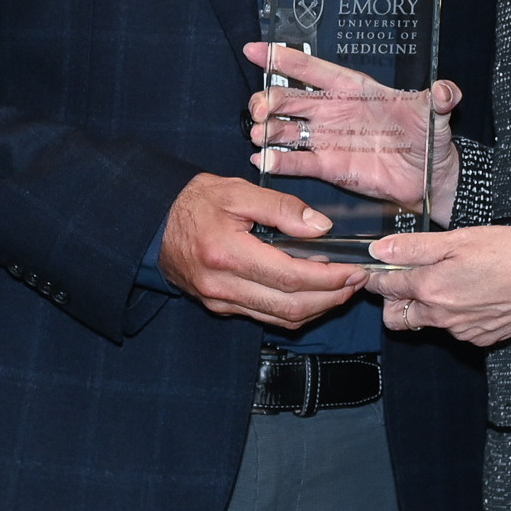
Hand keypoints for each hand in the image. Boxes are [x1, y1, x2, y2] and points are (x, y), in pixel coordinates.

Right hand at [157, 174, 367, 328]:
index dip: (329, 279)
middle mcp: (223, 286)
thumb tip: (321, 227)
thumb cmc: (195, 202)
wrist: (153, 223)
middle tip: (357, 282)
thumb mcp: (237, 190)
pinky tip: (313, 294)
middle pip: (289, 307)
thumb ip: (281, 207)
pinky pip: (265, 317)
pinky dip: (295, 310)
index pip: (290, 278)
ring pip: (279, 319)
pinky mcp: (221, 307)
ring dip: (317, 309)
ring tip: (343, 289)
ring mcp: (221, 301)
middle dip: (331, 298)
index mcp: (228, 254)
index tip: (355, 270)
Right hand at [244, 42, 462, 222]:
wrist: (430, 178)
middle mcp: (334, 110)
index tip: (256, 49)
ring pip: (287, 128)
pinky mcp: (329, 167)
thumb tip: (447, 89)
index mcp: (354, 89)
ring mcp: (328, 138)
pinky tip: (263, 159)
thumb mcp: (435, 114)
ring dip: (268, 129)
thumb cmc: (429, 139)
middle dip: (268, 98)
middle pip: (291, 98)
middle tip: (259, 107)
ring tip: (259, 133)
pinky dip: (278, 161)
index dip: (284, 57)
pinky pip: (298, 162)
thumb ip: (440, 99)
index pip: (314, 69)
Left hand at [368, 225, 510, 346]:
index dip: (377, 275)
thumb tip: (380, 249)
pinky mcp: (480, 338)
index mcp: (431, 288)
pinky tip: (473, 294)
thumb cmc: (510, 255)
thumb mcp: (459, 239)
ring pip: (427, 324)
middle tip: (411, 277)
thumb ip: (415, 247)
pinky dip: (455, 315)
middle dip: (395, 300)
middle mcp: (441, 316)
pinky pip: (454, 330)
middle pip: (396, 317)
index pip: (386, 287)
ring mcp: (461, 331)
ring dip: (427, 306)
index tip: (377, 268)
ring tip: (451, 280)